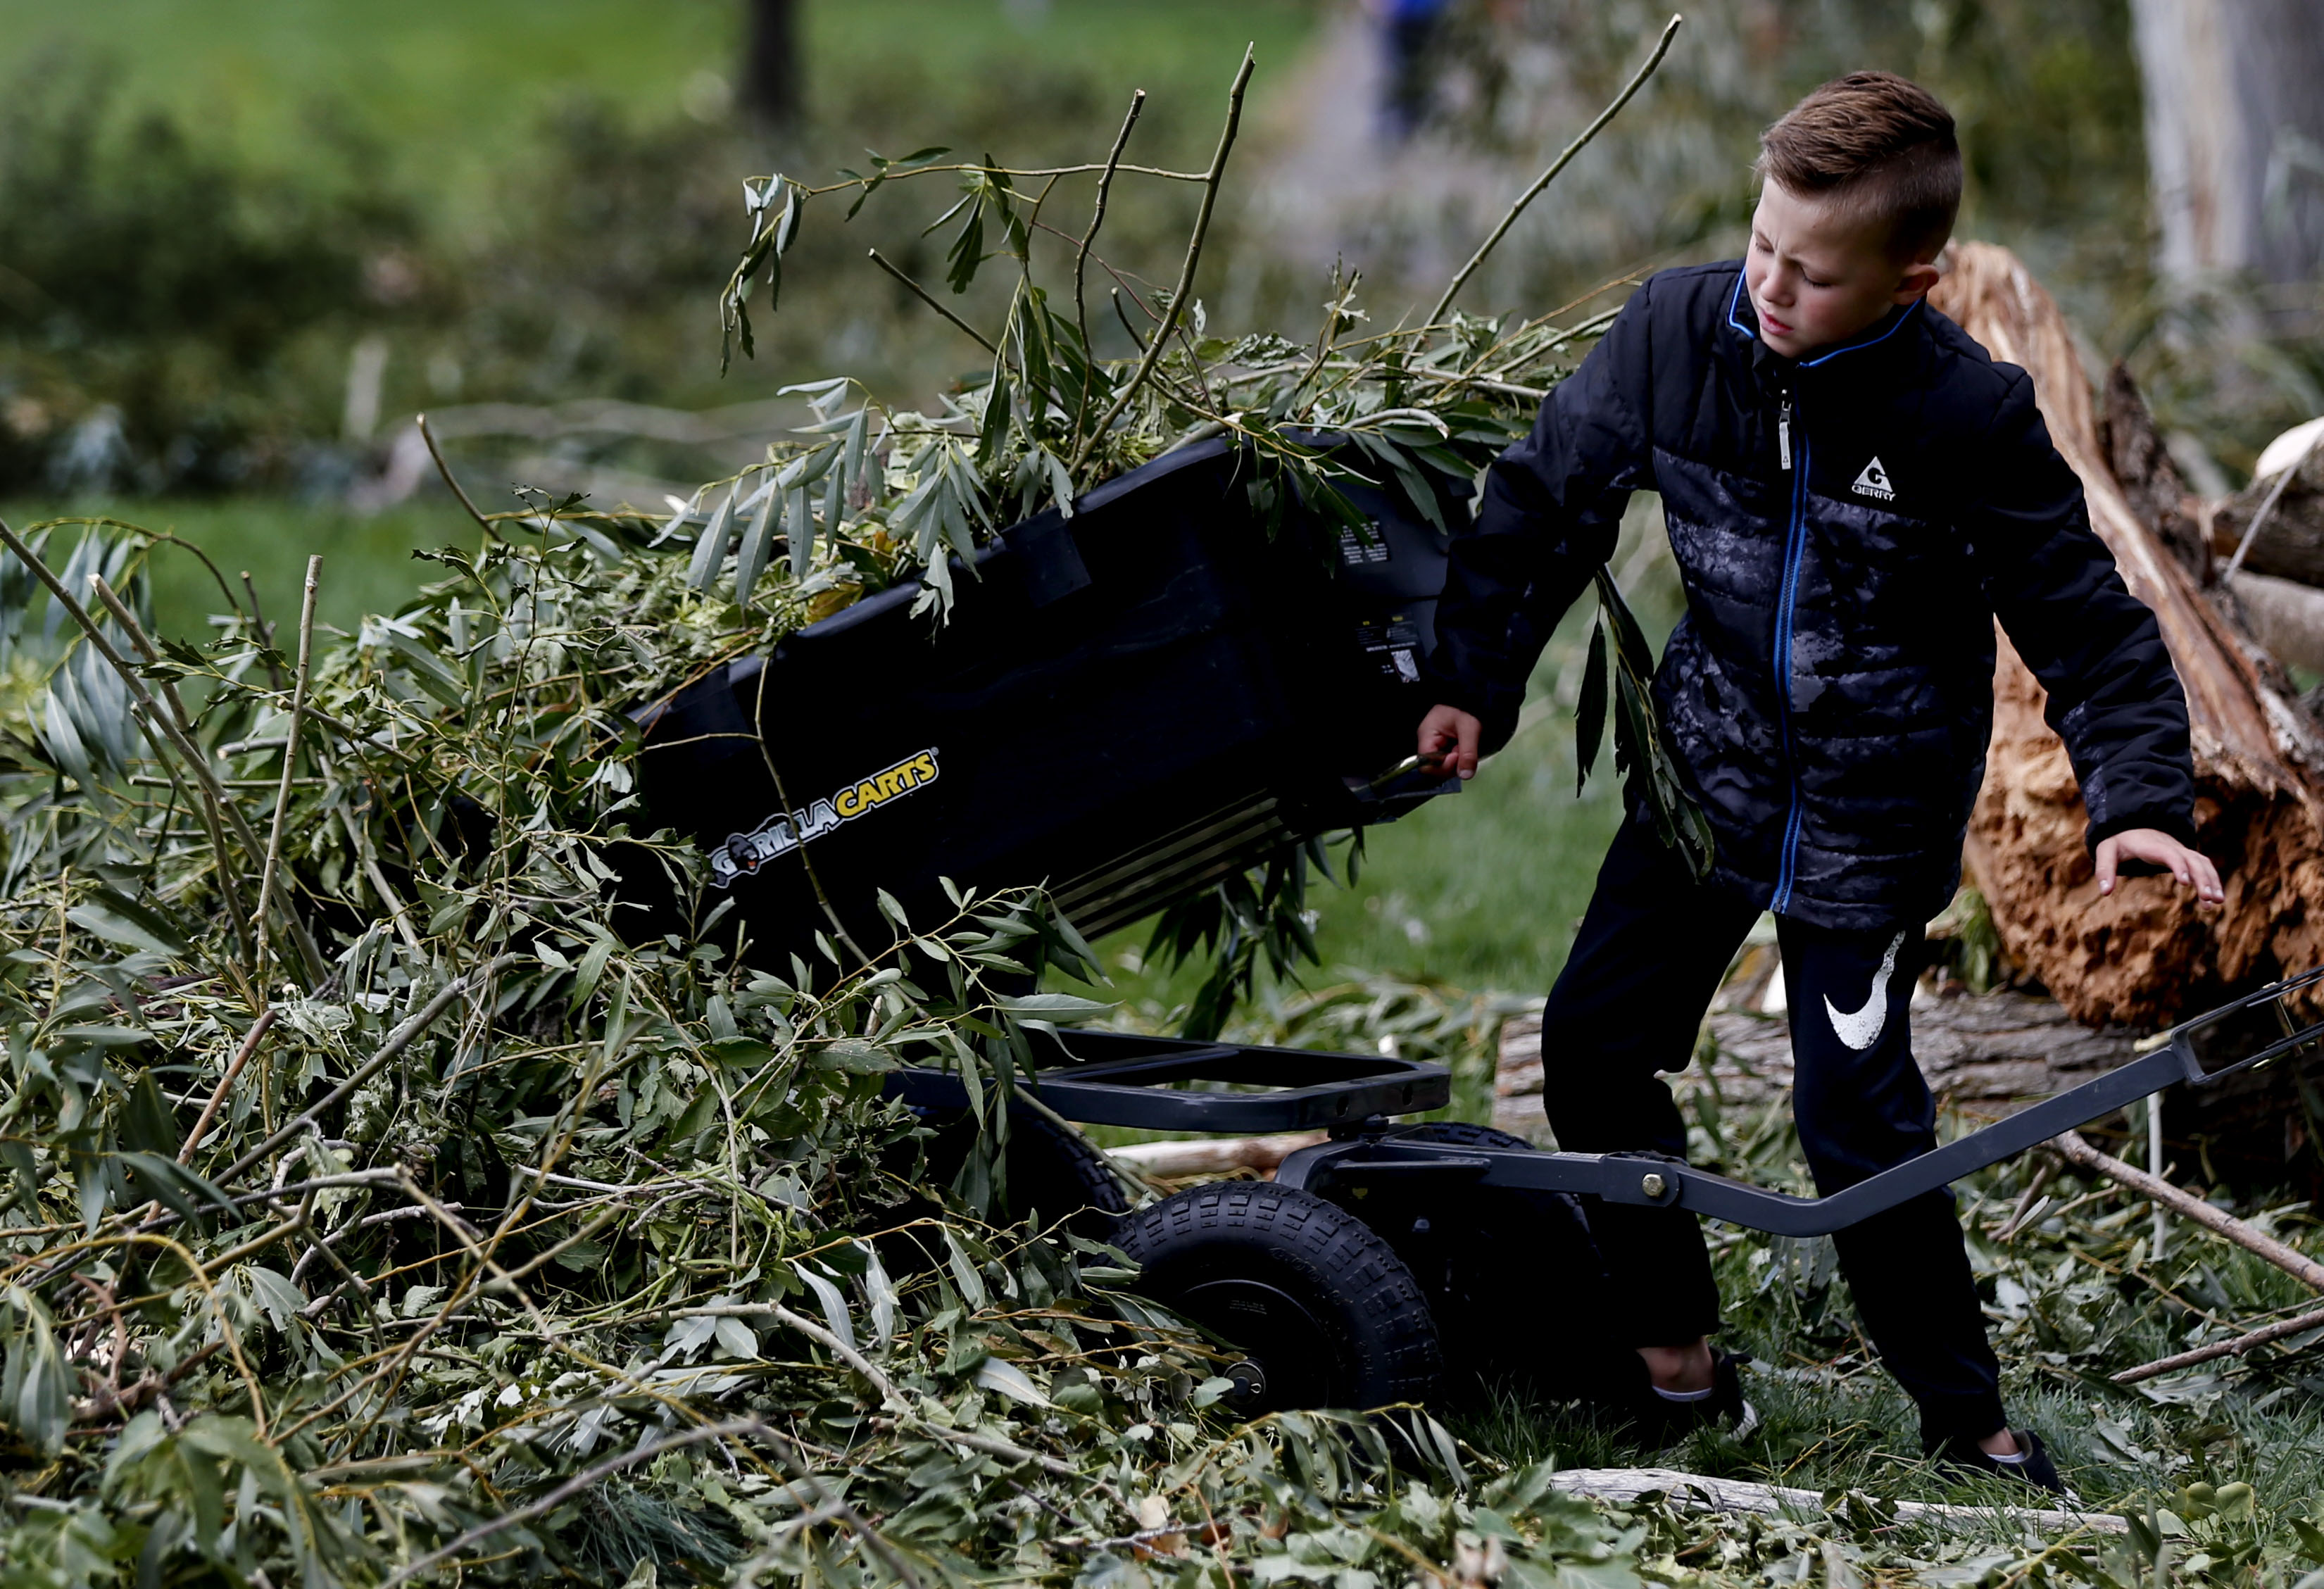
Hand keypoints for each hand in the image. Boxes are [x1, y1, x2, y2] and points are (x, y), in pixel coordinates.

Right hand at [1417, 704, 1481, 780]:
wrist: (1472, 699)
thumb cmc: (1467, 709)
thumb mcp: (1470, 728)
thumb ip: (1468, 753)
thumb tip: (1465, 775)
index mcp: (1426, 735)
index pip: (1425, 763)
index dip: (1442, 766)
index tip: (1457, 756)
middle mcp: (1427, 743)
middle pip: (1434, 768)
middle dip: (1452, 765)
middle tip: (1464, 751)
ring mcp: (1435, 747)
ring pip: (1443, 767)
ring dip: (1457, 763)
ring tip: (1465, 747)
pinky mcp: (1443, 749)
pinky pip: (1448, 762)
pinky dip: (1459, 760)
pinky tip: (1464, 750)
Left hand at [2095, 828, 2223, 905]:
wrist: (2132, 826)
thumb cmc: (2118, 841)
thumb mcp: (2105, 851)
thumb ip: (2104, 870)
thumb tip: (2105, 892)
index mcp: (2152, 845)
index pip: (2169, 854)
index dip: (2179, 866)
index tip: (2186, 882)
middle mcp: (2171, 846)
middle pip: (2192, 860)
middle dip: (2203, 878)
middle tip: (2209, 900)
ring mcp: (2181, 851)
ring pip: (2202, 863)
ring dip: (2212, 881)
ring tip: (2217, 903)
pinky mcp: (2186, 857)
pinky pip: (2204, 867)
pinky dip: (2212, 880)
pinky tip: (2215, 900)